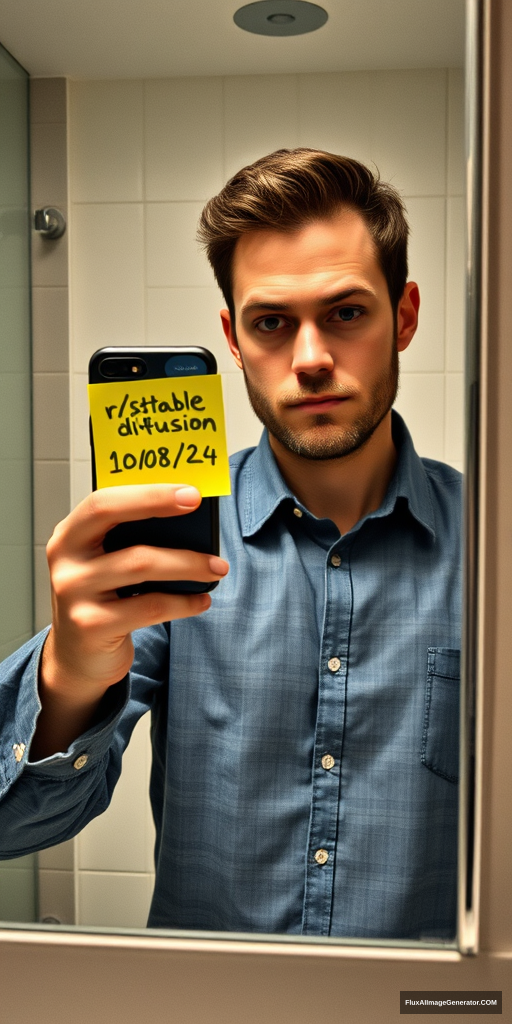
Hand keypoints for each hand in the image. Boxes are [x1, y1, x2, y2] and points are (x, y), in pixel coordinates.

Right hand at [40, 483, 227, 706]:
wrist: (78, 656)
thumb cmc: (103, 599)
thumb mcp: (108, 564)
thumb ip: (132, 540)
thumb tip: (185, 515)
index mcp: (70, 535)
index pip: (103, 501)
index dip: (146, 492)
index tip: (188, 491)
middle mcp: (65, 560)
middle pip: (112, 518)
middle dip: (158, 505)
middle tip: (198, 506)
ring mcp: (73, 593)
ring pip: (140, 564)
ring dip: (187, 563)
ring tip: (217, 567)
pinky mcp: (91, 625)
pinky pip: (150, 606)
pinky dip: (184, 602)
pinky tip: (201, 600)